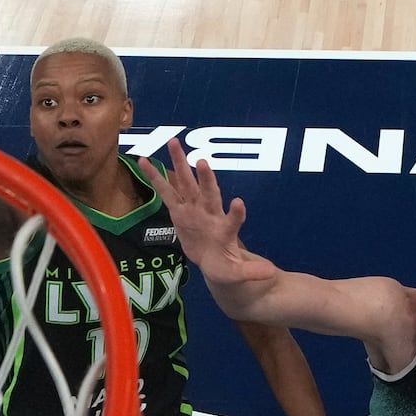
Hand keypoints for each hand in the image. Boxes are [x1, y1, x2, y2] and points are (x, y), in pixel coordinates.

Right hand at [139, 138, 273, 283]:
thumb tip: (271, 273)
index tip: (238, 204)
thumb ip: (251, 271)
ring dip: (180, 164)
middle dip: (205, 177)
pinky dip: (155, 177)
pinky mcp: (178, 211)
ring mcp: (194, 209)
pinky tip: (144, 161)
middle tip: (202, 161)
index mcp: (225, 229)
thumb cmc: (227, 266)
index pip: (233, 219)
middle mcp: (210, 213)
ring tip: (173, 142)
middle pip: (208, 192)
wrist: (215, 263)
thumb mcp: (237, 273)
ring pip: (186, 184)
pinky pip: (165, 192)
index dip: (237, 213)